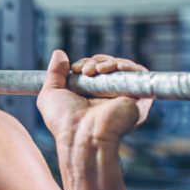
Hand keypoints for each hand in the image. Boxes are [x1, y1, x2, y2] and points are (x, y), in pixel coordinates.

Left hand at [36, 50, 152, 144]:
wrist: (81, 136)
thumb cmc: (64, 121)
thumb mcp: (50, 94)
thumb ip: (54, 73)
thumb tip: (59, 53)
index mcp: (91, 95)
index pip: (94, 70)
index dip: (86, 63)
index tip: (77, 69)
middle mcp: (108, 96)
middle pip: (109, 66)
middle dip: (97, 61)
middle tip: (87, 71)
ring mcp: (124, 97)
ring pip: (123, 68)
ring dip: (110, 62)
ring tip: (98, 70)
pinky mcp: (139, 99)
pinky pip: (140, 75)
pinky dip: (129, 66)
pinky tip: (116, 68)